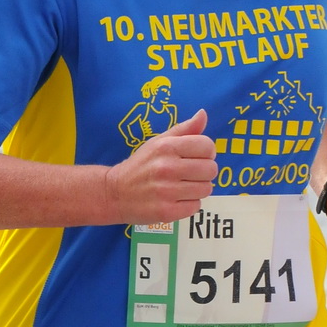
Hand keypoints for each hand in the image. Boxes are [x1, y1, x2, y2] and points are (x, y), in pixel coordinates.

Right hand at [104, 109, 216, 224]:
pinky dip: (189, 205)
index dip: (207, 152)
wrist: (115, 193)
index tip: (197, 157)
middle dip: (204, 172)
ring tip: (182, 188)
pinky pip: (195, 207)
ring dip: (197, 190)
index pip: (207, 146)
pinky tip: (176, 200)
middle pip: (210, 169)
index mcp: (167, 147)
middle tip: (190, 175)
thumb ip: (183, 129)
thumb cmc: (140, 166)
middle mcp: (167, 168)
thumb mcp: (158, 142)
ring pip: (205, 189)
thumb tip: (203, 114)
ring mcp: (166, 191)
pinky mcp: (166, 212)